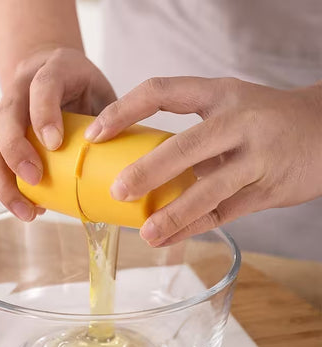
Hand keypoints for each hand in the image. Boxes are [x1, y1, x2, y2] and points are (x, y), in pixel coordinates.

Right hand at [0, 47, 115, 220]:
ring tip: (26, 210)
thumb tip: (123, 168)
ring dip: (2, 179)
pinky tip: (23, 204)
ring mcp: (5, 107)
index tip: (54, 144)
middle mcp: (22, 86)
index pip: (42, 87)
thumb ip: (109, 120)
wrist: (53, 68)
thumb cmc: (83, 86)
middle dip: (16, 151)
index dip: (44, 114)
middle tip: (35, 180)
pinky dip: (3, 183)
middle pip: (7, 115)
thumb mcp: (101, 93)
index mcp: (53, 69)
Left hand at [85, 77, 321, 245]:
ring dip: (172, 214)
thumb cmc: (265, 119)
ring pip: (206, 191)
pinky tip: (167, 240)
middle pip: (183, 148)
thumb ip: (192, 133)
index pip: (160, 92)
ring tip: (144, 233)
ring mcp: (255, 159)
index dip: (123, 110)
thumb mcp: (230, 107)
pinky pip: (222, 214)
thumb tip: (141, 161)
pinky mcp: (266, 191)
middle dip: (146, 172)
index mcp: (219, 94)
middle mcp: (237, 123)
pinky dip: (192, 229)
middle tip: (118, 193)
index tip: (96, 133)